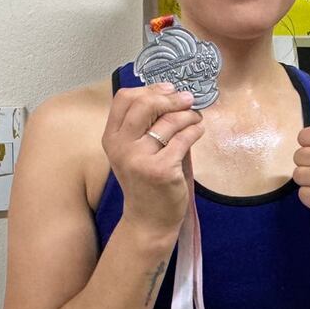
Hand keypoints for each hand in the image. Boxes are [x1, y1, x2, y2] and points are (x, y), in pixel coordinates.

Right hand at [101, 83, 203, 237]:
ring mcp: (139, 158)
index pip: (124, 99)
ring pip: (168, 122)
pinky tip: (198, 132)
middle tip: (187, 99)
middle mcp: (120, 146)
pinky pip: (183, 139)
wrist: (148, 220)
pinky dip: (195, 131)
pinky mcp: (160, 169)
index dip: (149, 89)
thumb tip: (171, 94)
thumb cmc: (145, 181)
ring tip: (195, 118)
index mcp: (111, 138)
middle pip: (144, 104)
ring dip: (188, 115)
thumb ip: (144, 125)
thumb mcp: (134, 151)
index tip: (168, 89)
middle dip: (170, 98)